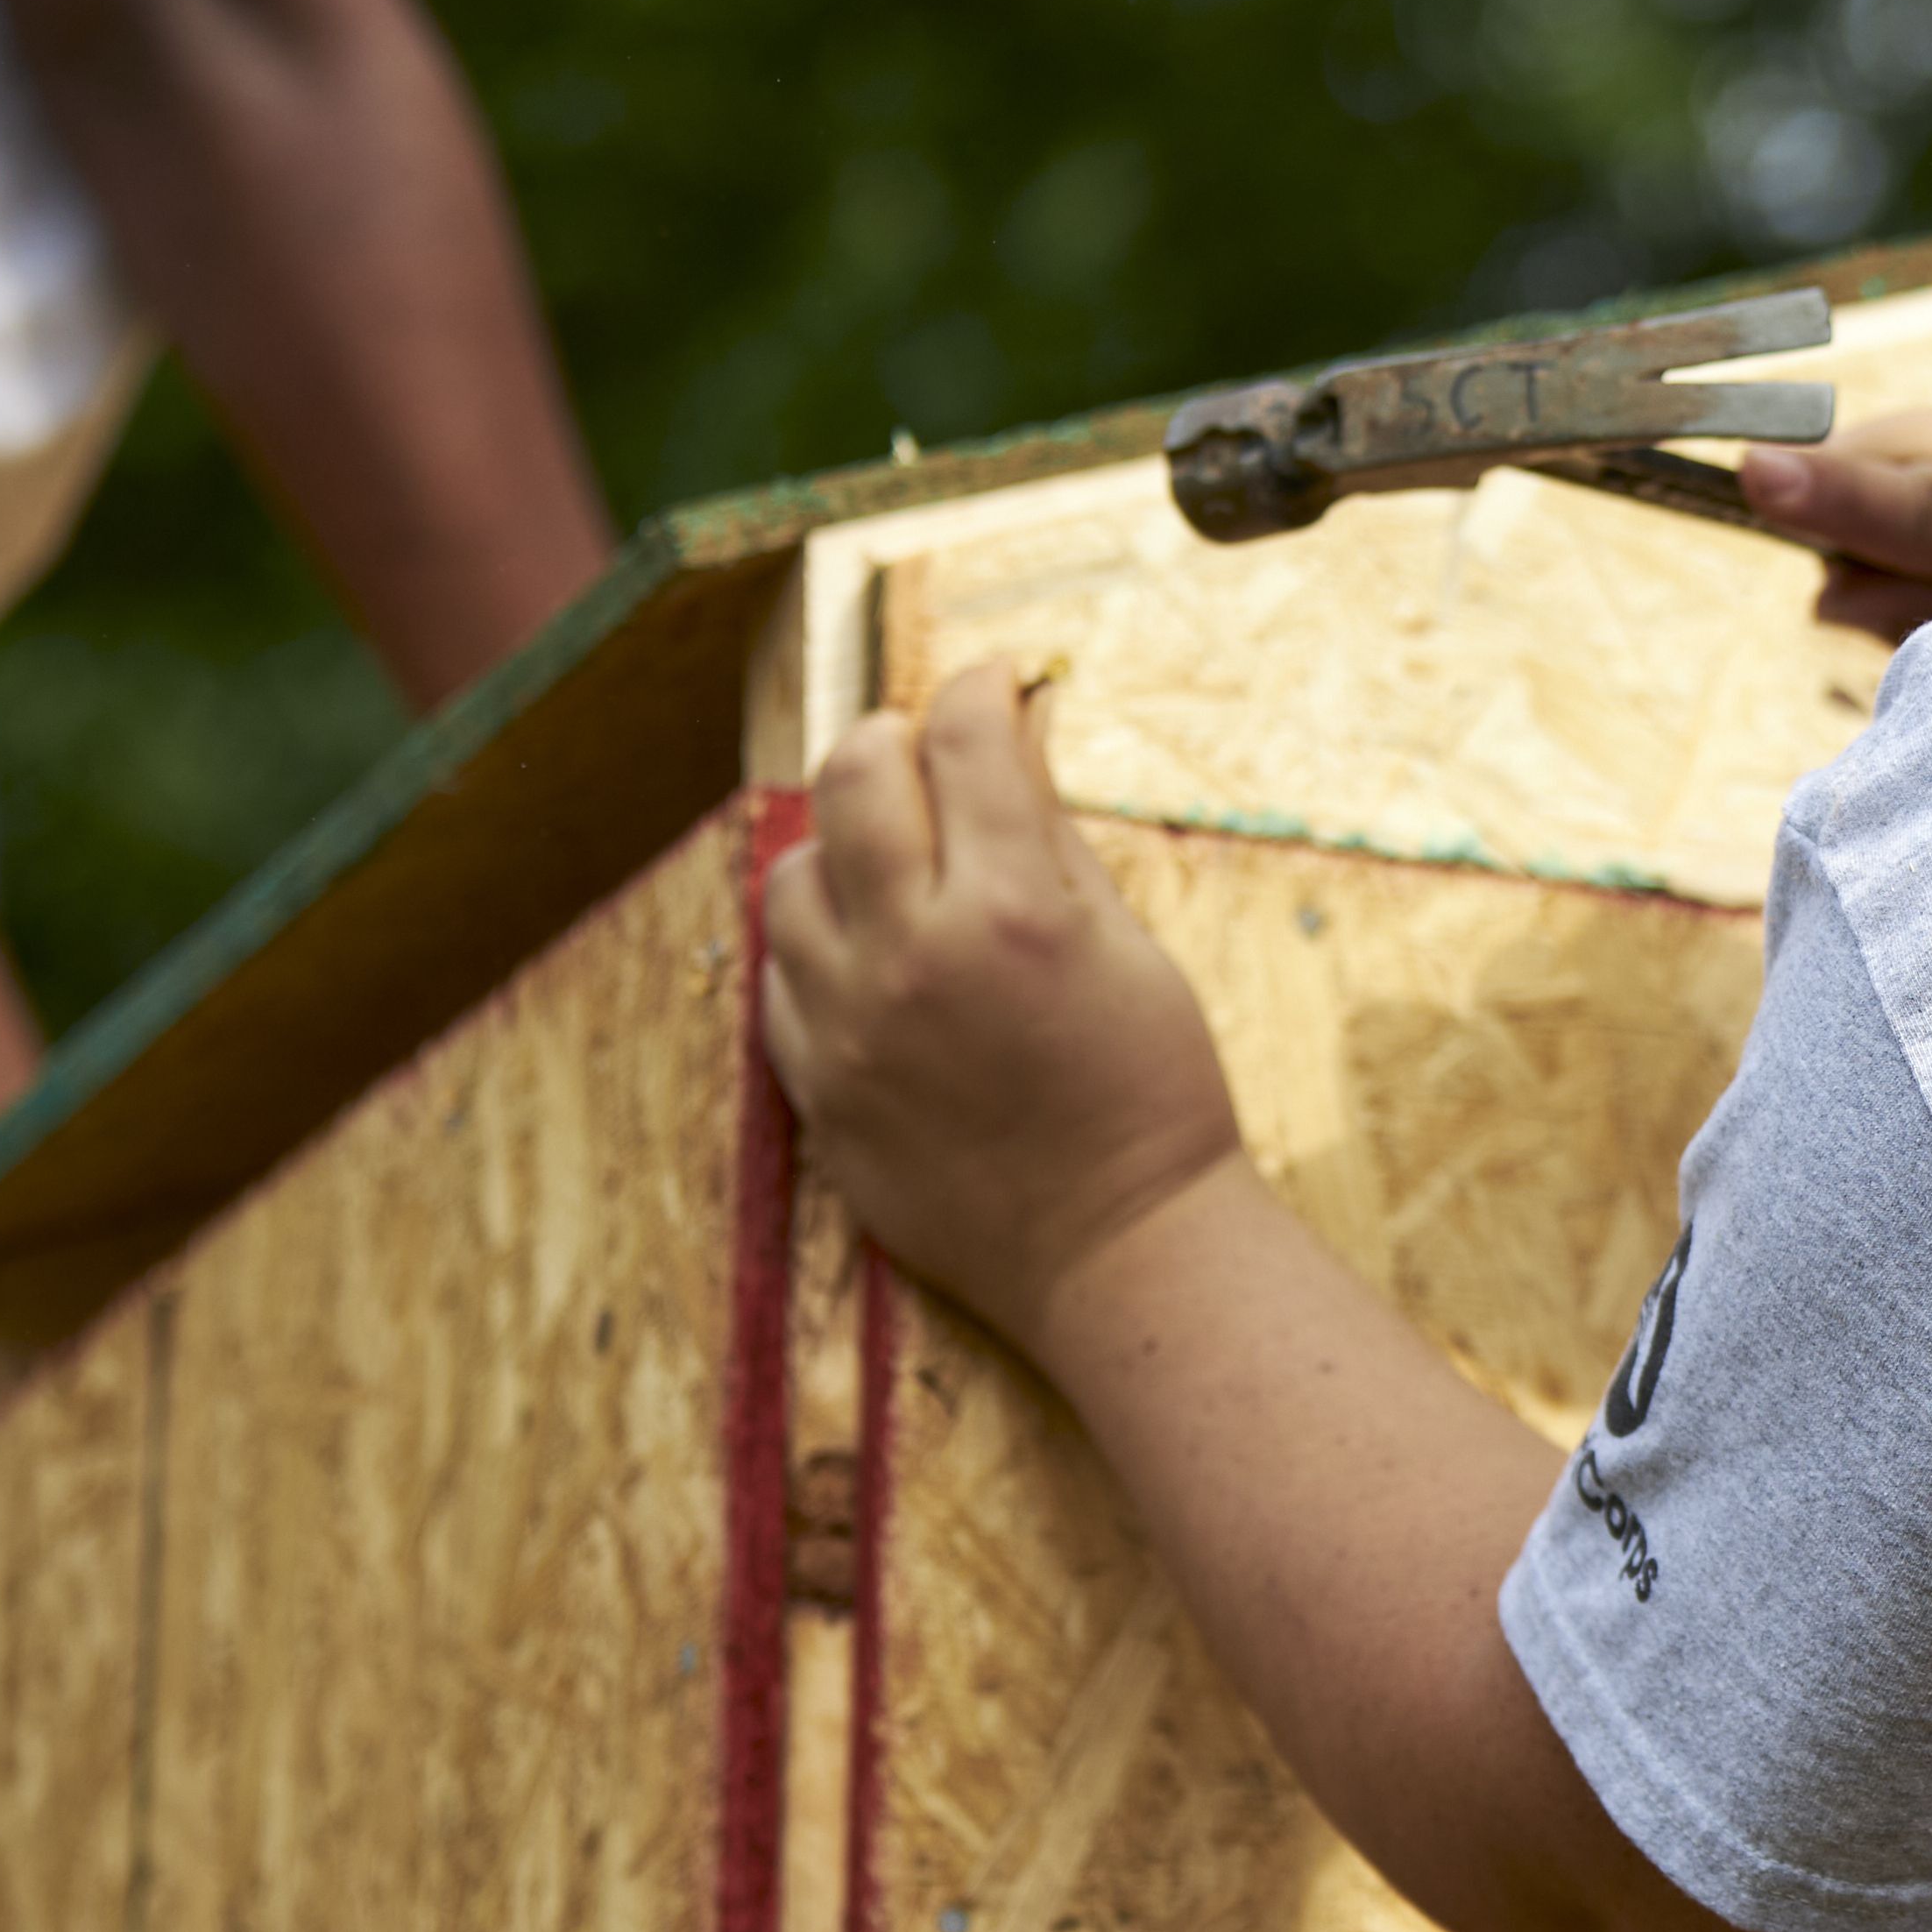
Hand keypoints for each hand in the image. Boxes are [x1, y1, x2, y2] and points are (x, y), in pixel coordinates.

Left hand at [758, 662, 1244, 1345]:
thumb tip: (1015, 735)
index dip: (981, 688)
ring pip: (791, 873)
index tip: (994, 684)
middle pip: (853, 776)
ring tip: (895, 866)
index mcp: (1013, 912)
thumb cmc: (1150, 1095)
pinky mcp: (817, 1086)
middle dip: (894, 738)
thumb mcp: (1128, 948)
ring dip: (841, 846)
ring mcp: (850, 1025)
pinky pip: (781, 977)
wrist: (1117, 1247)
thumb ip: (1052, 837)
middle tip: (929, 753)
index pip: (965, 737)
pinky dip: (821, 946)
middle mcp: (914, 955)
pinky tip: (876, 957)